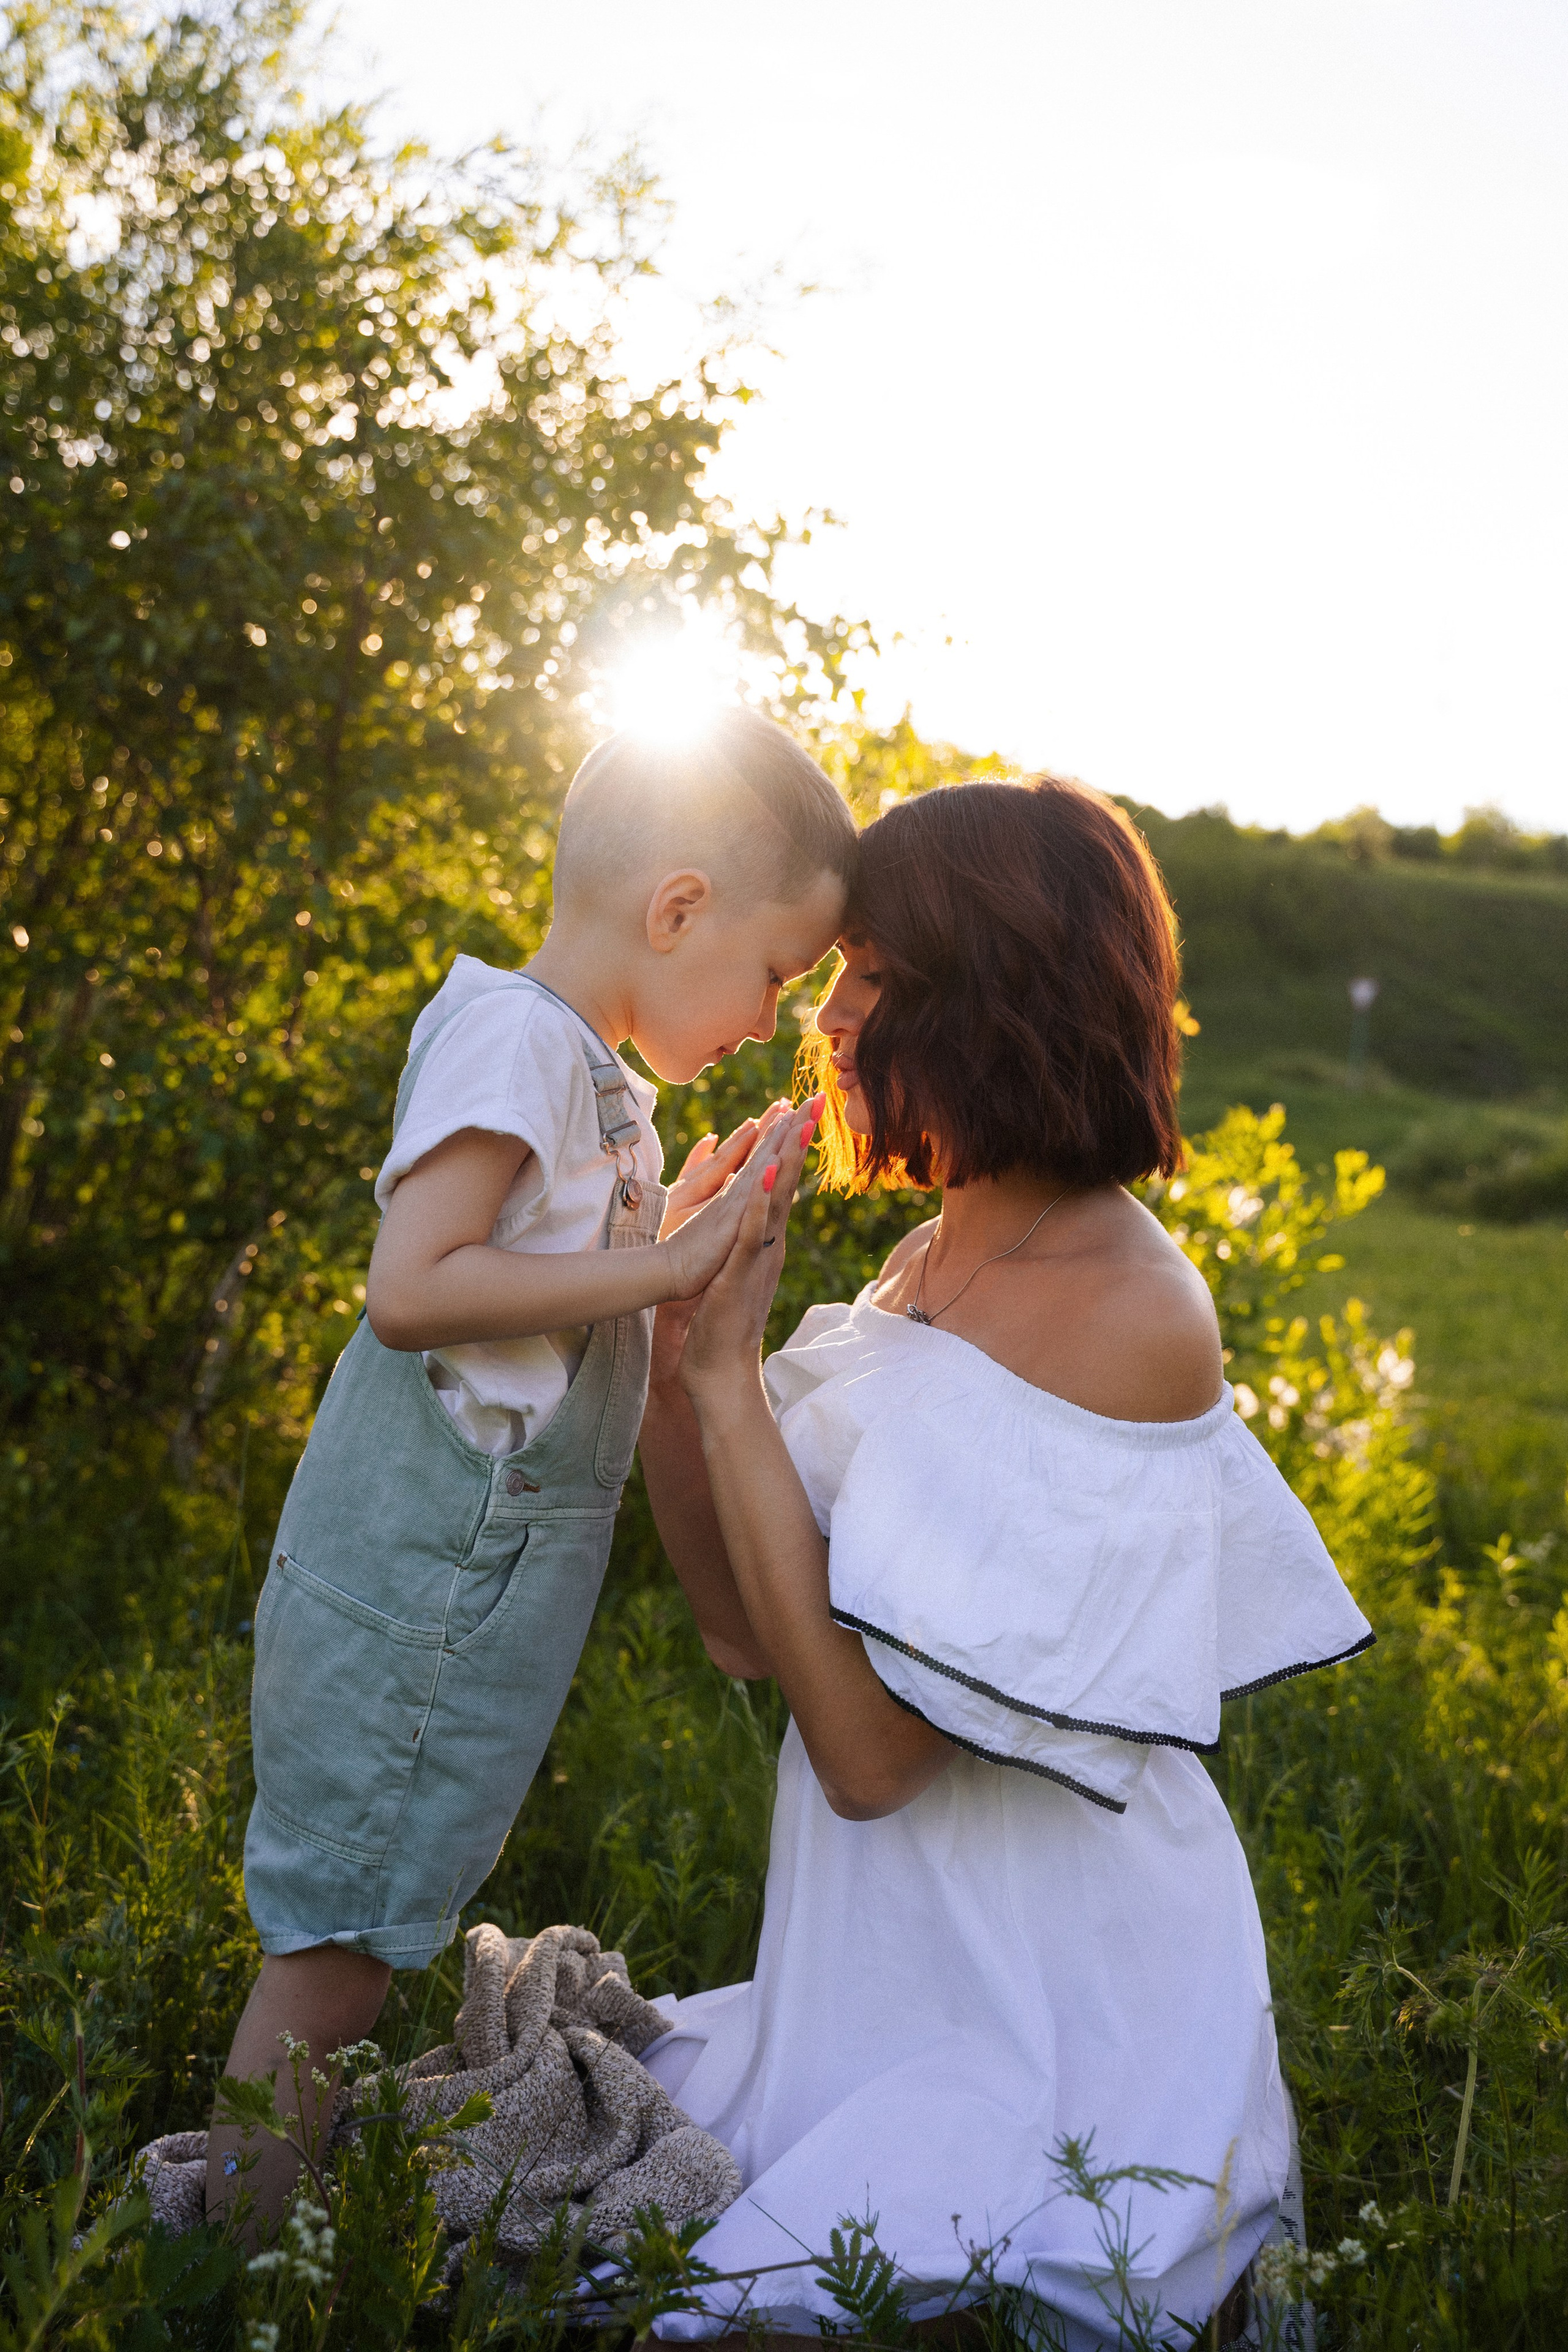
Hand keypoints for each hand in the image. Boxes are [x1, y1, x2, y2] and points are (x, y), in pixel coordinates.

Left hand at [652, 1110, 785, 1386]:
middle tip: (817, 1099)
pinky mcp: (740, 1275)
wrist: (720, 1371)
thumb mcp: (733, 1271)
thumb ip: (742, 1243)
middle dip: (800, 1139)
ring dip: (787, 1161)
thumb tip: (747, 1220)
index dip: (792, 1144)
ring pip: (775, 1202)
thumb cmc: (720, 1324)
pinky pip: (751, 1234)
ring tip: (797, 1124)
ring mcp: (757, 1259)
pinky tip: (765, 1176)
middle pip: (788, 1183)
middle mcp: (769, 1245)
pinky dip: (758, 1204)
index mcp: (765, 1240)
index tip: (803, 1107)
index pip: (782, 1183)